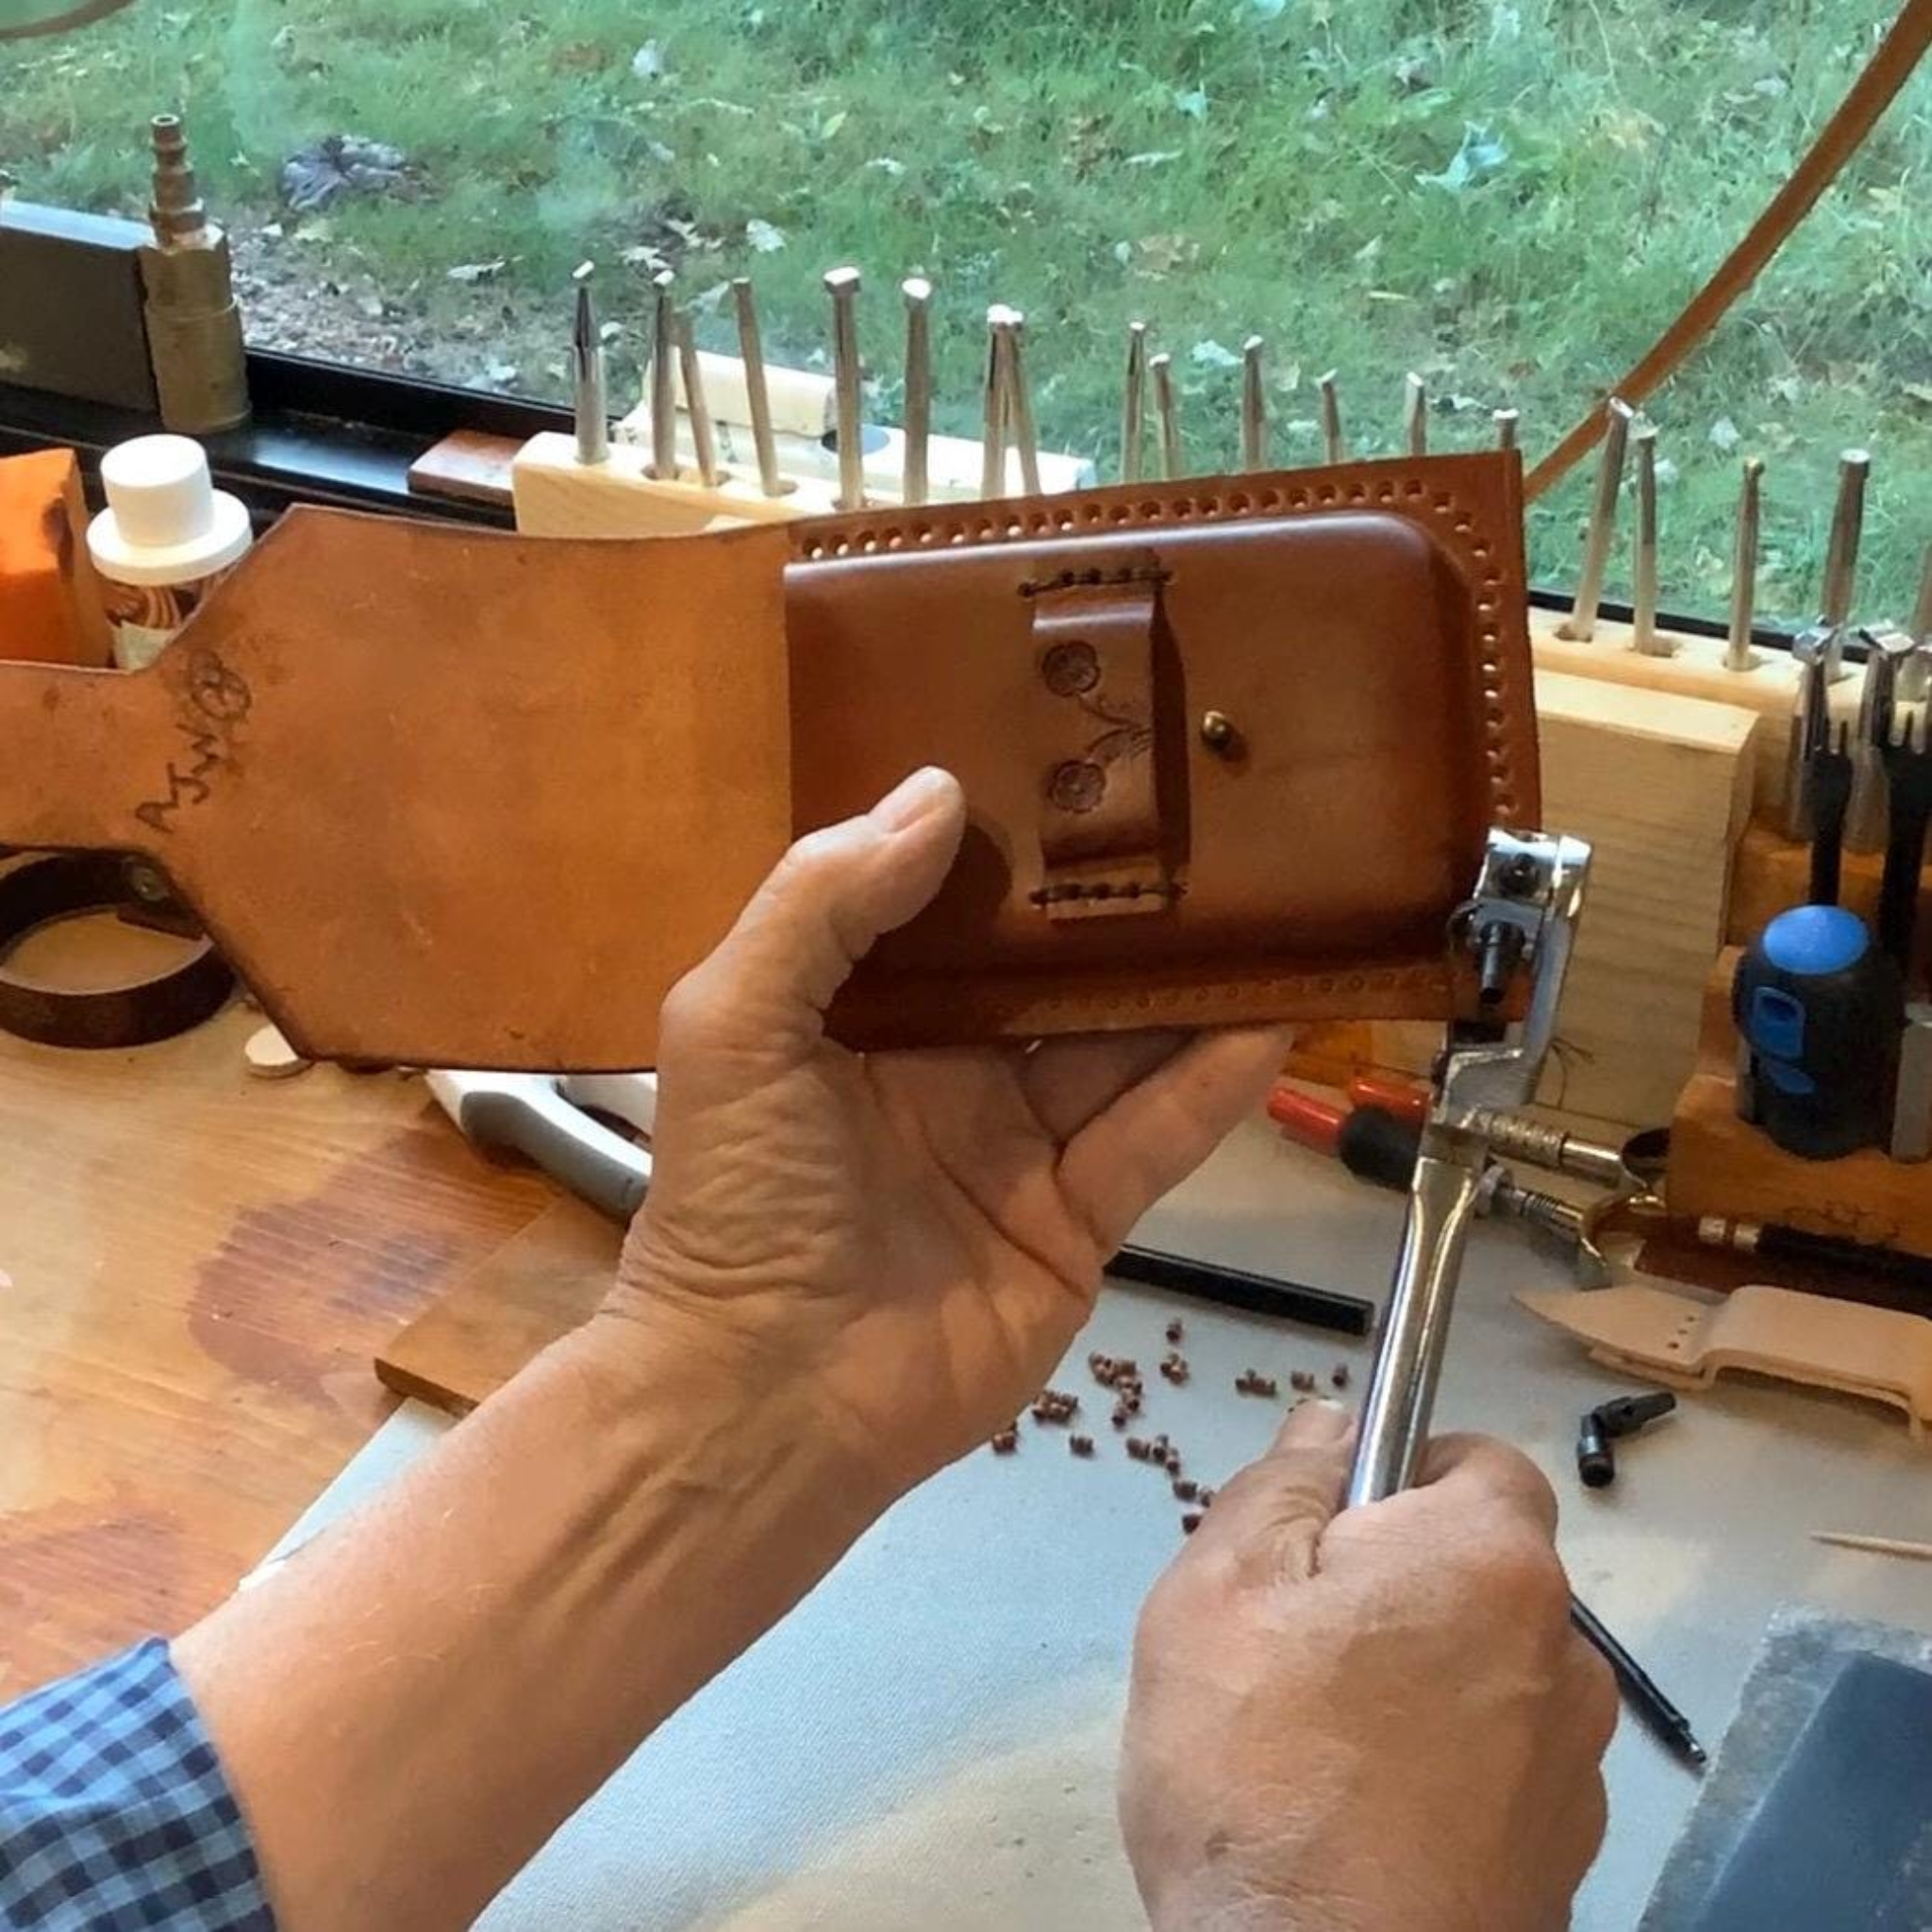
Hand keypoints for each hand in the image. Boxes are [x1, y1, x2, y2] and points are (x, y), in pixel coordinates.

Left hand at [599, 767, 1287, 1499]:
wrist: (765, 1399)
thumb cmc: (736, 1201)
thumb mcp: (737, 1023)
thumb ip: (821, 901)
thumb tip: (939, 790)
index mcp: (859, 1019)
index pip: (949, 914)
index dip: (1010, 849)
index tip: (1085, 767)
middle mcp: (947, 1075)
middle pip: (1051, 977)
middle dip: (1118, 911)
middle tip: (1206, 823)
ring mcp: (1018, 1152)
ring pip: (1119, 1049)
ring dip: (1187, 984)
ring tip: (1267, 901)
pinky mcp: (1077, 1227)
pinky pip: (1152, 1141)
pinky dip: (1210, 1084)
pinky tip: (1271, 1014)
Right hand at [1120, 1403, 1615, 1931]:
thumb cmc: (1259, 1769)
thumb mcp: (1218, 1589)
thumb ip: (1282, 1486)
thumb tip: (1333, 1424)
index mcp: (1489, 1560)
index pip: (1480, 1460)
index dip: (1401, 1476)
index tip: (1327, 1531)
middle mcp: (1563, 1653)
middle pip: (1483, 1575)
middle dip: (1401, 1587)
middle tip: (1296, 1643)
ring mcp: (1576, 1769)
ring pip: (1491, 1677)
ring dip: (1427, 1684)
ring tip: (1323, 1747)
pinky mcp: (1566, 1863)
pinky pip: (1501, 1773)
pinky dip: (1448, 1776)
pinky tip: (1368, 1820)